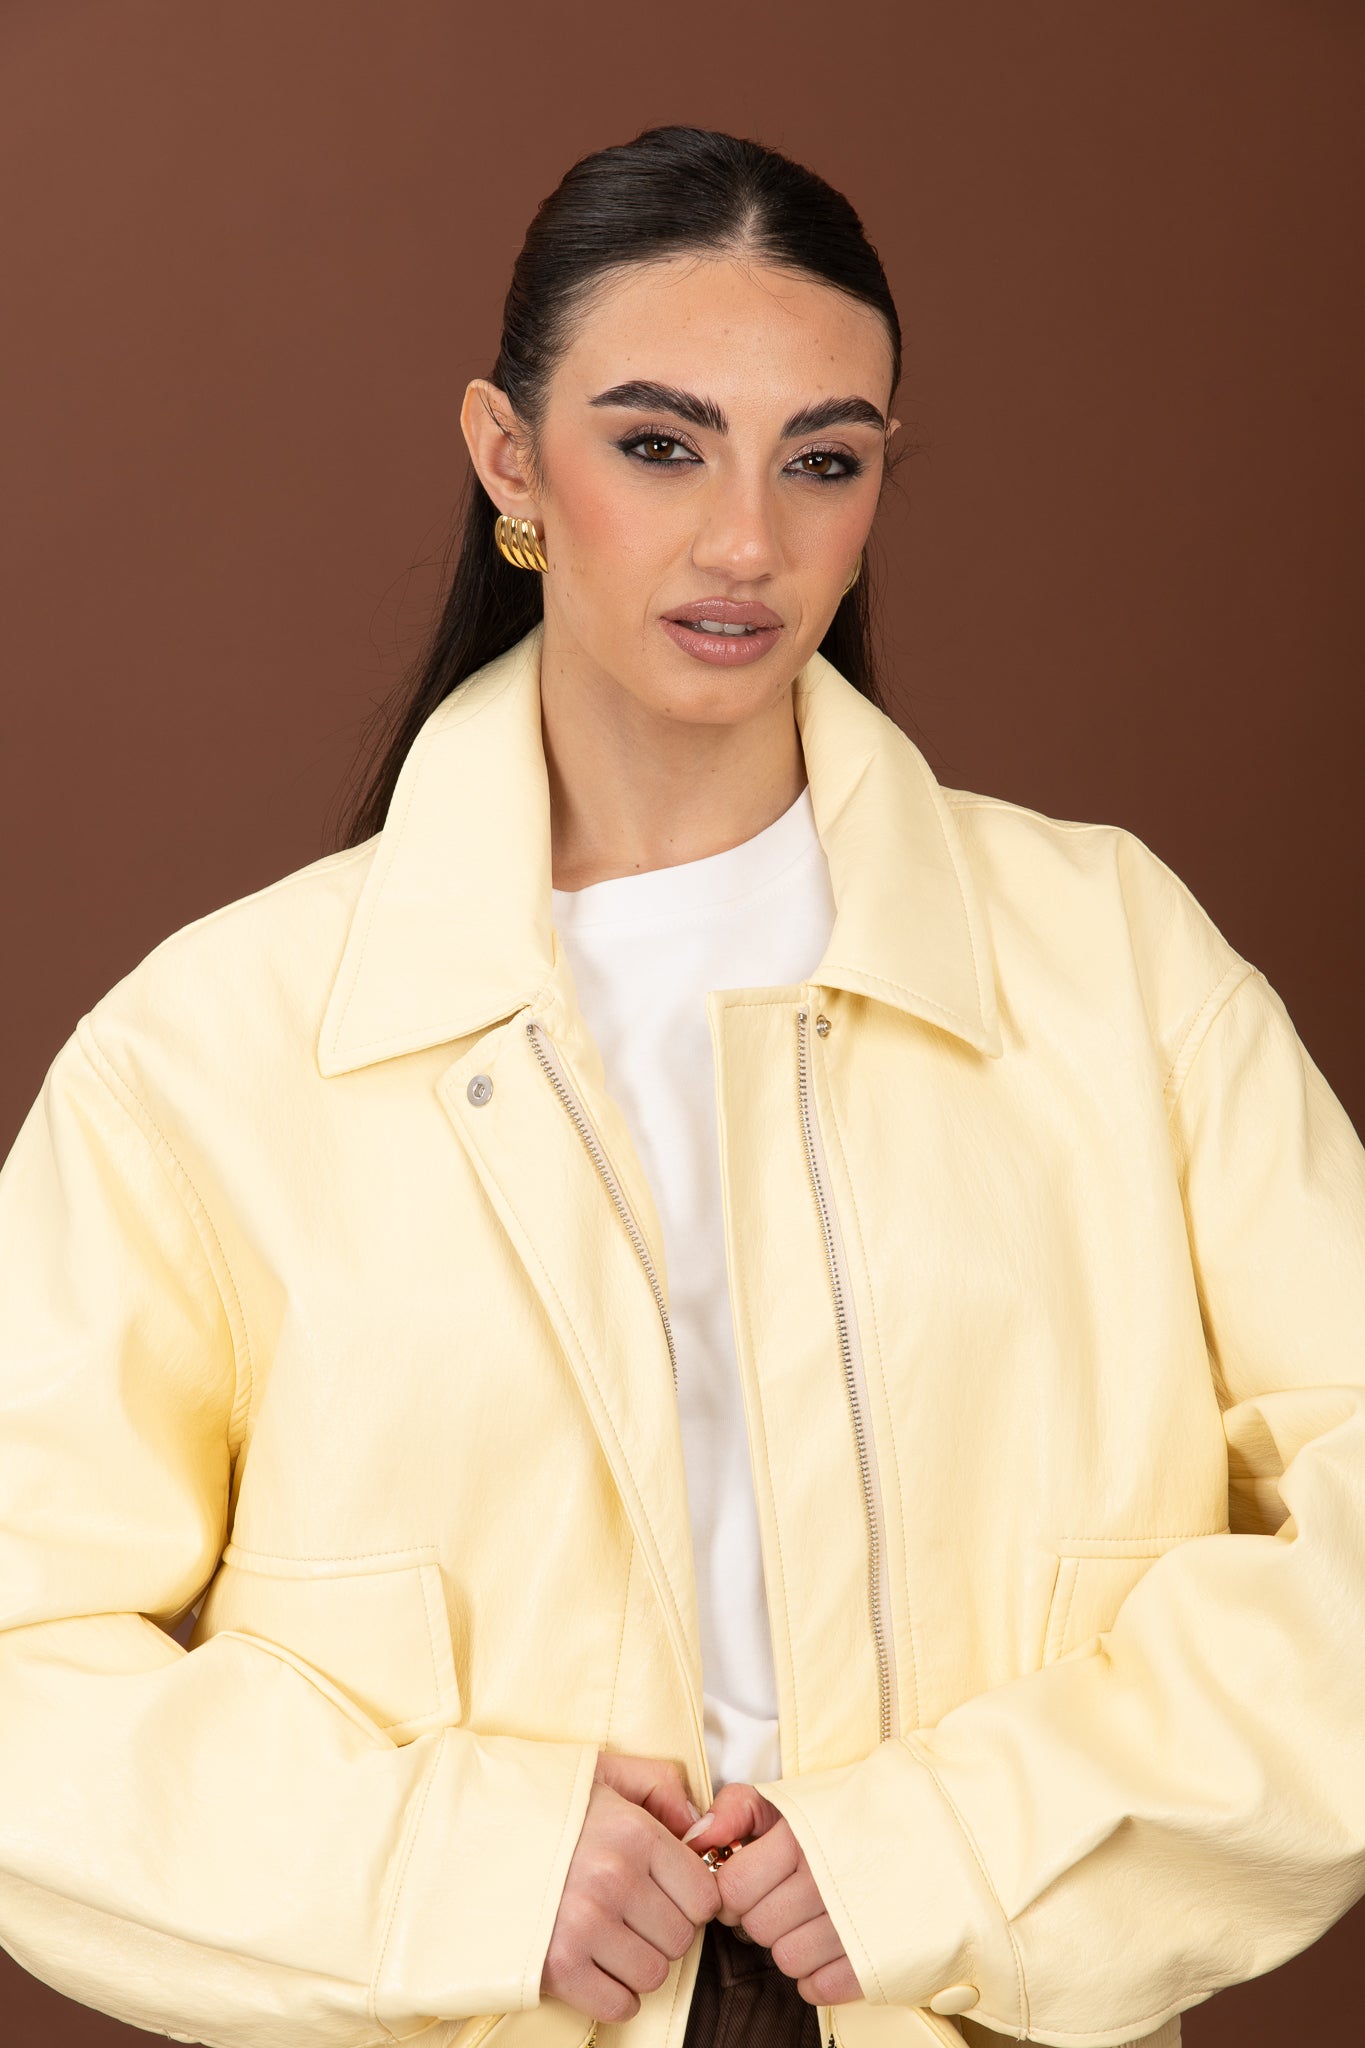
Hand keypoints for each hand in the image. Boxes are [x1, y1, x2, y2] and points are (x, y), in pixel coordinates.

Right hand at [541, 1752, 721, 2023]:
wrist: (463, 1839)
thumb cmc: (541, 1807)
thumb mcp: (601, 1773)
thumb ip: (659, 1785)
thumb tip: (700, 1827)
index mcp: (633, 1831)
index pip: (705, 1895)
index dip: (690, 1898)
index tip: (666, 1893)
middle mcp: (614, 1878)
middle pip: (682, 1938)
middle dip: (663, 1930)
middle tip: (633, 1915)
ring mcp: (585, 1925)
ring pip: (654, 1974)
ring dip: (638, 1963)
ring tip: (610, 1938)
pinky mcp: (557, 1967)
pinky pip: (619, 2004)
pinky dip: (614, 1995)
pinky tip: (596, 1967)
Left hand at [682, 1781, 862, 2005]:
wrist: (915, 1831)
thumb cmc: (837, 1819)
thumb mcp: (784, 1800)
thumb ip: (734, 1809)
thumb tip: (697, 1840)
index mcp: (799, 1839)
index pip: (732, 1889)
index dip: (730, 1891)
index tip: (745, 1883)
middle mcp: (825, 1880)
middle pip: (757, 1928)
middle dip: (760, 1916)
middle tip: (781, 1897)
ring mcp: (853, 1922)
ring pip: (787, 1960)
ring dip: (789, 1945)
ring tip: (806, 1918)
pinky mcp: (875, 1957)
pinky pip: (821, 1988)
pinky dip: (818, 1974)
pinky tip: (825, 1945)